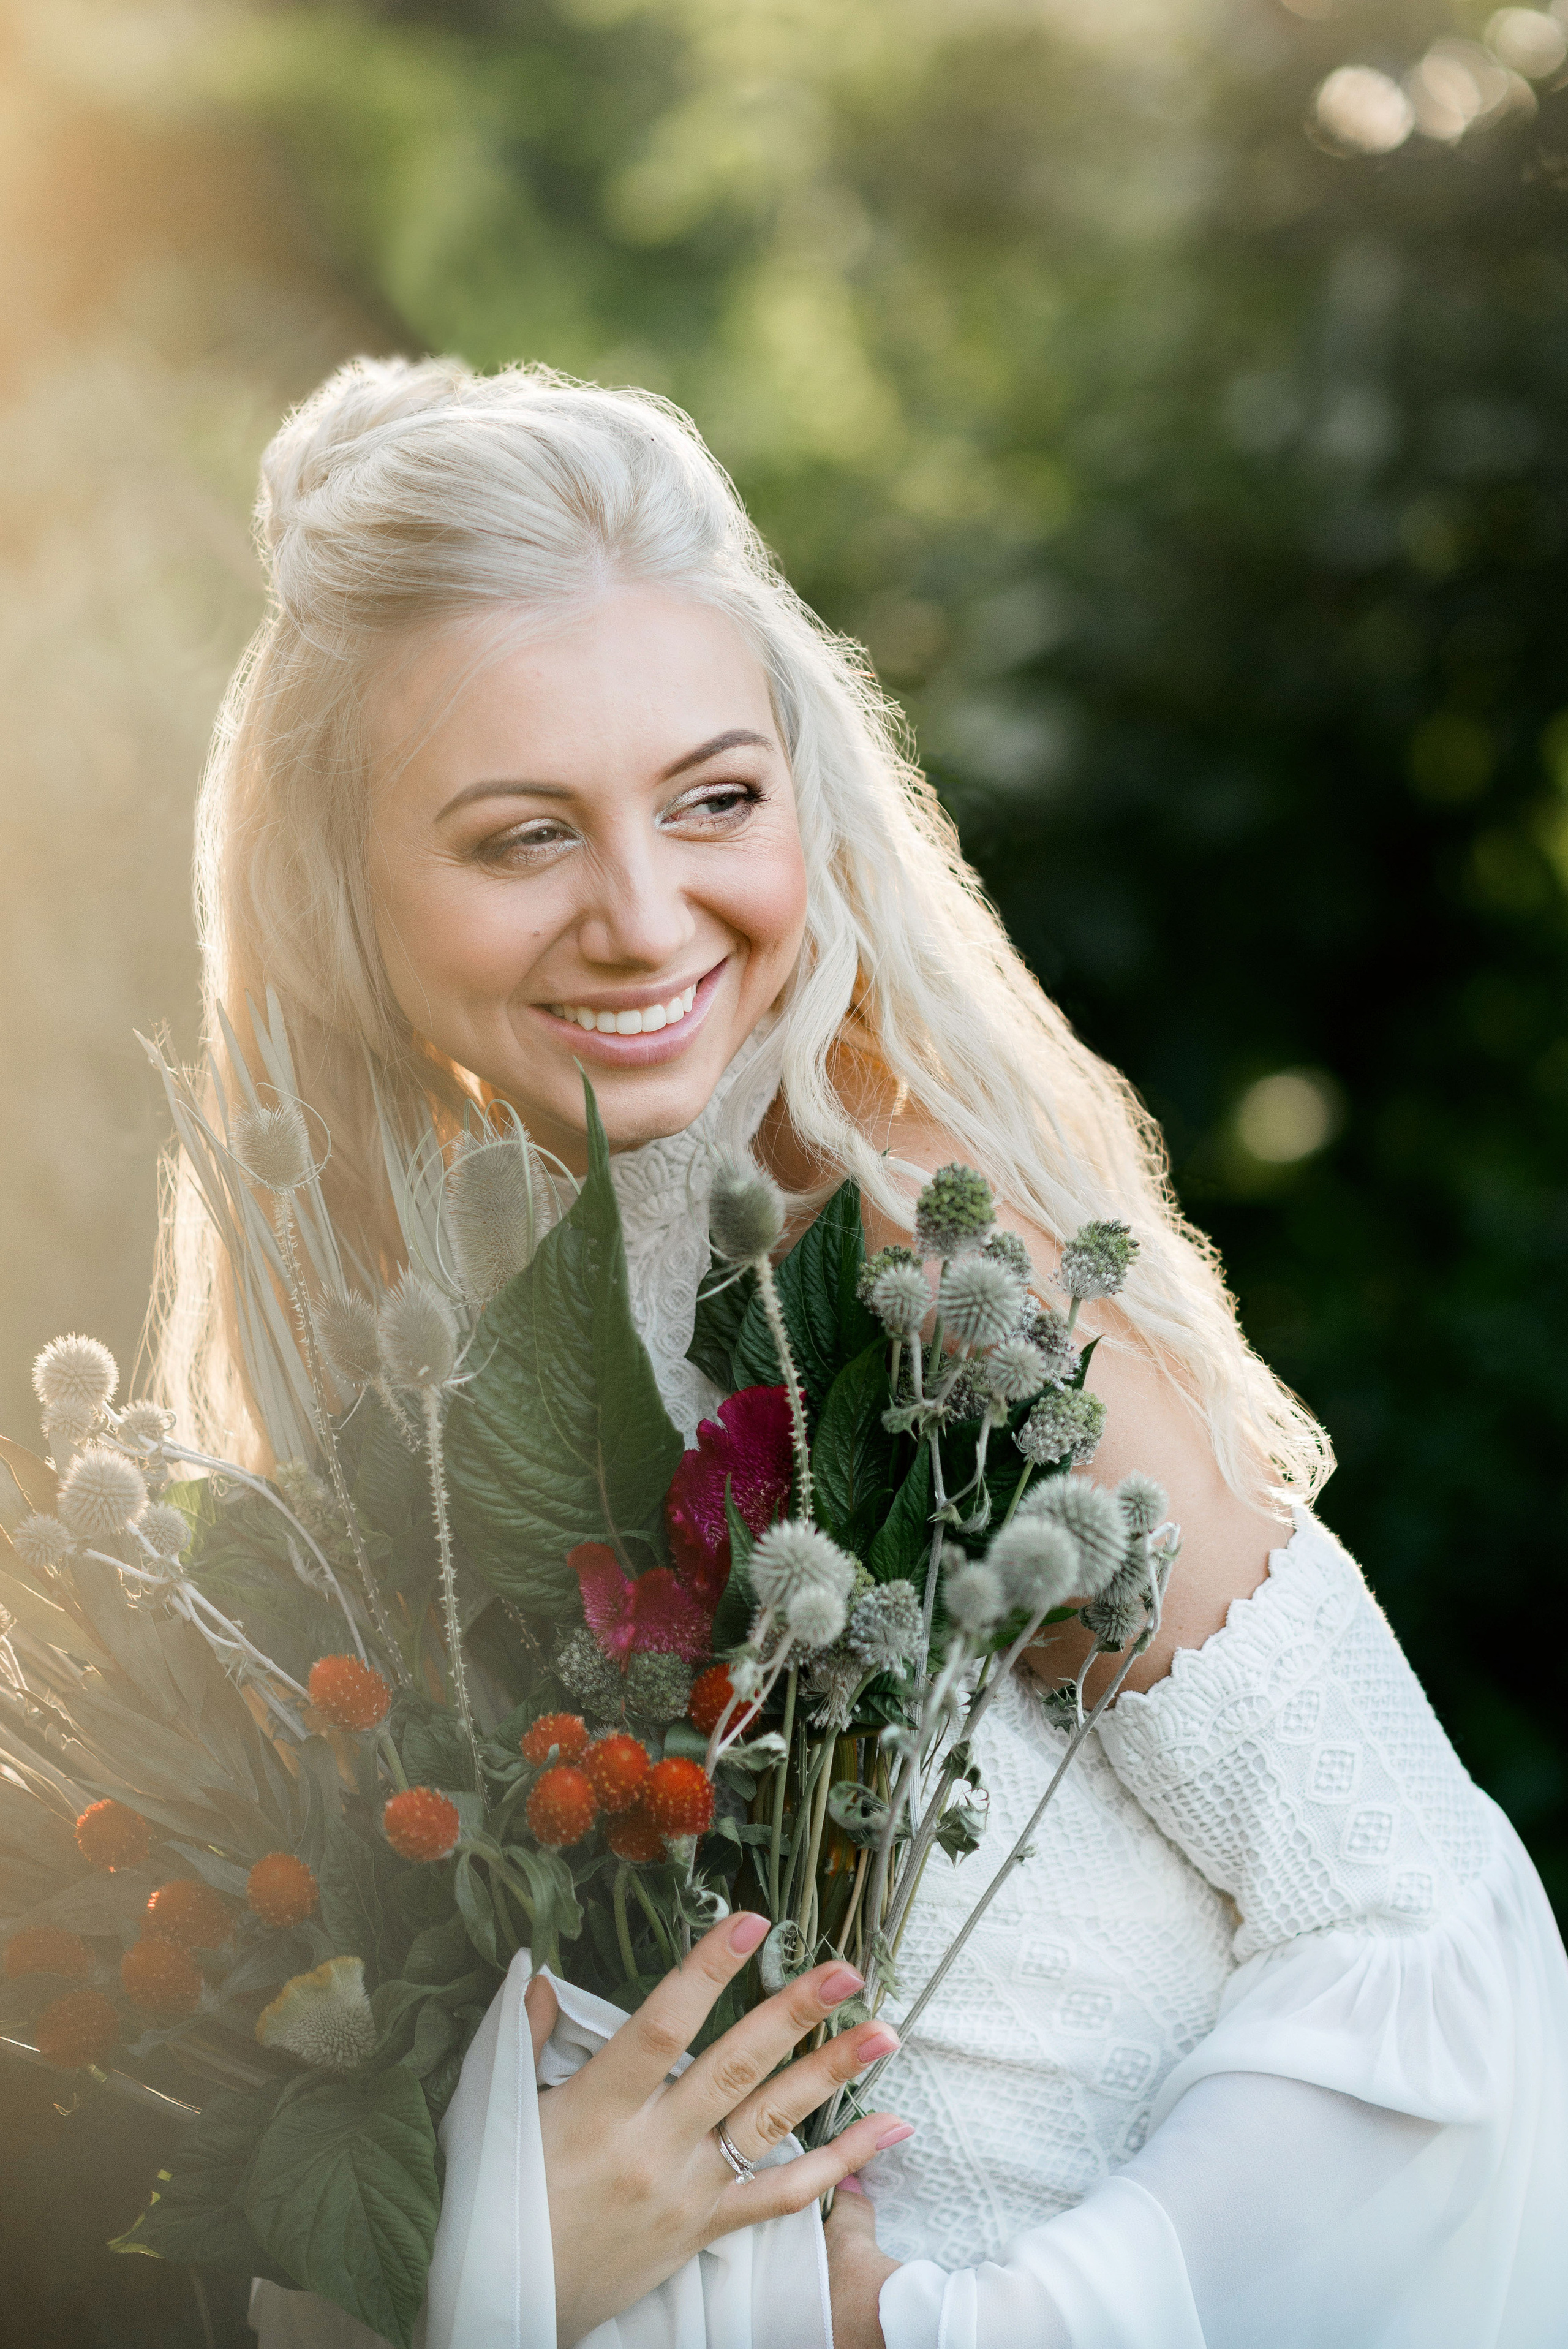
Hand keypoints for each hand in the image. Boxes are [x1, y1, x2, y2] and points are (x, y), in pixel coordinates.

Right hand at [522, 1912, 913, 2347]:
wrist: (507, 2303)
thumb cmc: (499, 2201)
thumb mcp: (499, 2115)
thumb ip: (526, 2038)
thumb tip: (538, 1973)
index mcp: (597, 2111)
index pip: (659, 2026)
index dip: (705, 1972)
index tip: (748, 1922)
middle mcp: (652, 2149)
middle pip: (734, 2069)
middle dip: (793, 2014)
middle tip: (845, 1970)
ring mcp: (687, 2192)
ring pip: (770, 2125)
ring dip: (831, 2075)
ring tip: (883, 2033)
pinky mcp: (706, 2228)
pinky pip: (784, 2195)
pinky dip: (842, 2161)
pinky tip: (887, 2128)